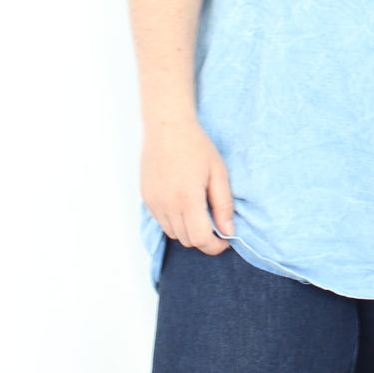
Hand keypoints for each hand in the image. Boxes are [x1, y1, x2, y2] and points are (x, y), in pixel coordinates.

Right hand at [140, 112, 234, 254]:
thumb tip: (227, 230)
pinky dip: (174, 221)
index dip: (215, 246)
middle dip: (204, 239)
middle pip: (186, 240)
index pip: (200, 239)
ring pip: (173, 233)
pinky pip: (161, 221)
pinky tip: (183, 204)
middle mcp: (167, 205)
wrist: (167, 127)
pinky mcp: (146, 198)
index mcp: (187, 199)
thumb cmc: (196, 146)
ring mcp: (153, 202)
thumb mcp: (218, 172)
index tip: (224, 239)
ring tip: (199, 212)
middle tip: (215, 224)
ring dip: (188, 231)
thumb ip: (223, 205)